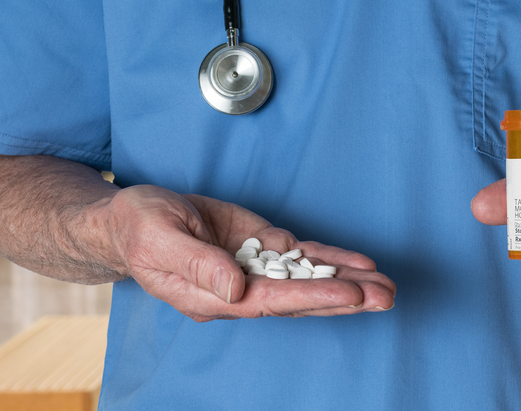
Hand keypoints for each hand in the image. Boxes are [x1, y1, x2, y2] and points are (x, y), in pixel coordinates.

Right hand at [102, 185, 395, 320]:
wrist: (133, 219)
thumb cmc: (139, 230)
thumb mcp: (159, 239)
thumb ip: (197, 264)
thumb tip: (235, 288)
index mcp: (214, 296)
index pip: (273, 301)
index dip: (315, 298)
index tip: (353, 294)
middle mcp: (240, 289)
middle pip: (301, 298)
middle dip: (346, 298)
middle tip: (388, 296)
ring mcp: (253, 268)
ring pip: (308, 279)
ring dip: (347, 281)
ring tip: (387, 286)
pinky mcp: (259, 246)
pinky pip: (301, 256)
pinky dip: (330, 260)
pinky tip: (359, 264)